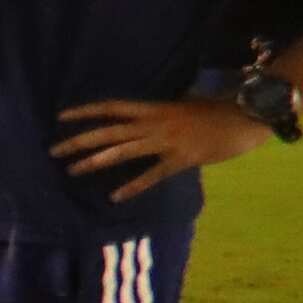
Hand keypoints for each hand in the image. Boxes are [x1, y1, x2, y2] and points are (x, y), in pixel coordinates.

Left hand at [53, 93, 275, 197]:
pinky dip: (134, 186)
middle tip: (54, 151)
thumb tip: (150, 118)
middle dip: (80, 141)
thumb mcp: (185, 105)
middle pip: (109, 131)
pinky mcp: (182, 158)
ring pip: (124, 151)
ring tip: (73, 171)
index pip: (112, 107)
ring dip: (96, 161)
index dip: (86, 111)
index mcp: (155, 108)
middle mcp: (155, 122)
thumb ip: (164, 113)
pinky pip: (153, 174)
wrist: (248, 115)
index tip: (61, 117)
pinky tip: (116, 197)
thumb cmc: (219, 110)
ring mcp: (167, 140)